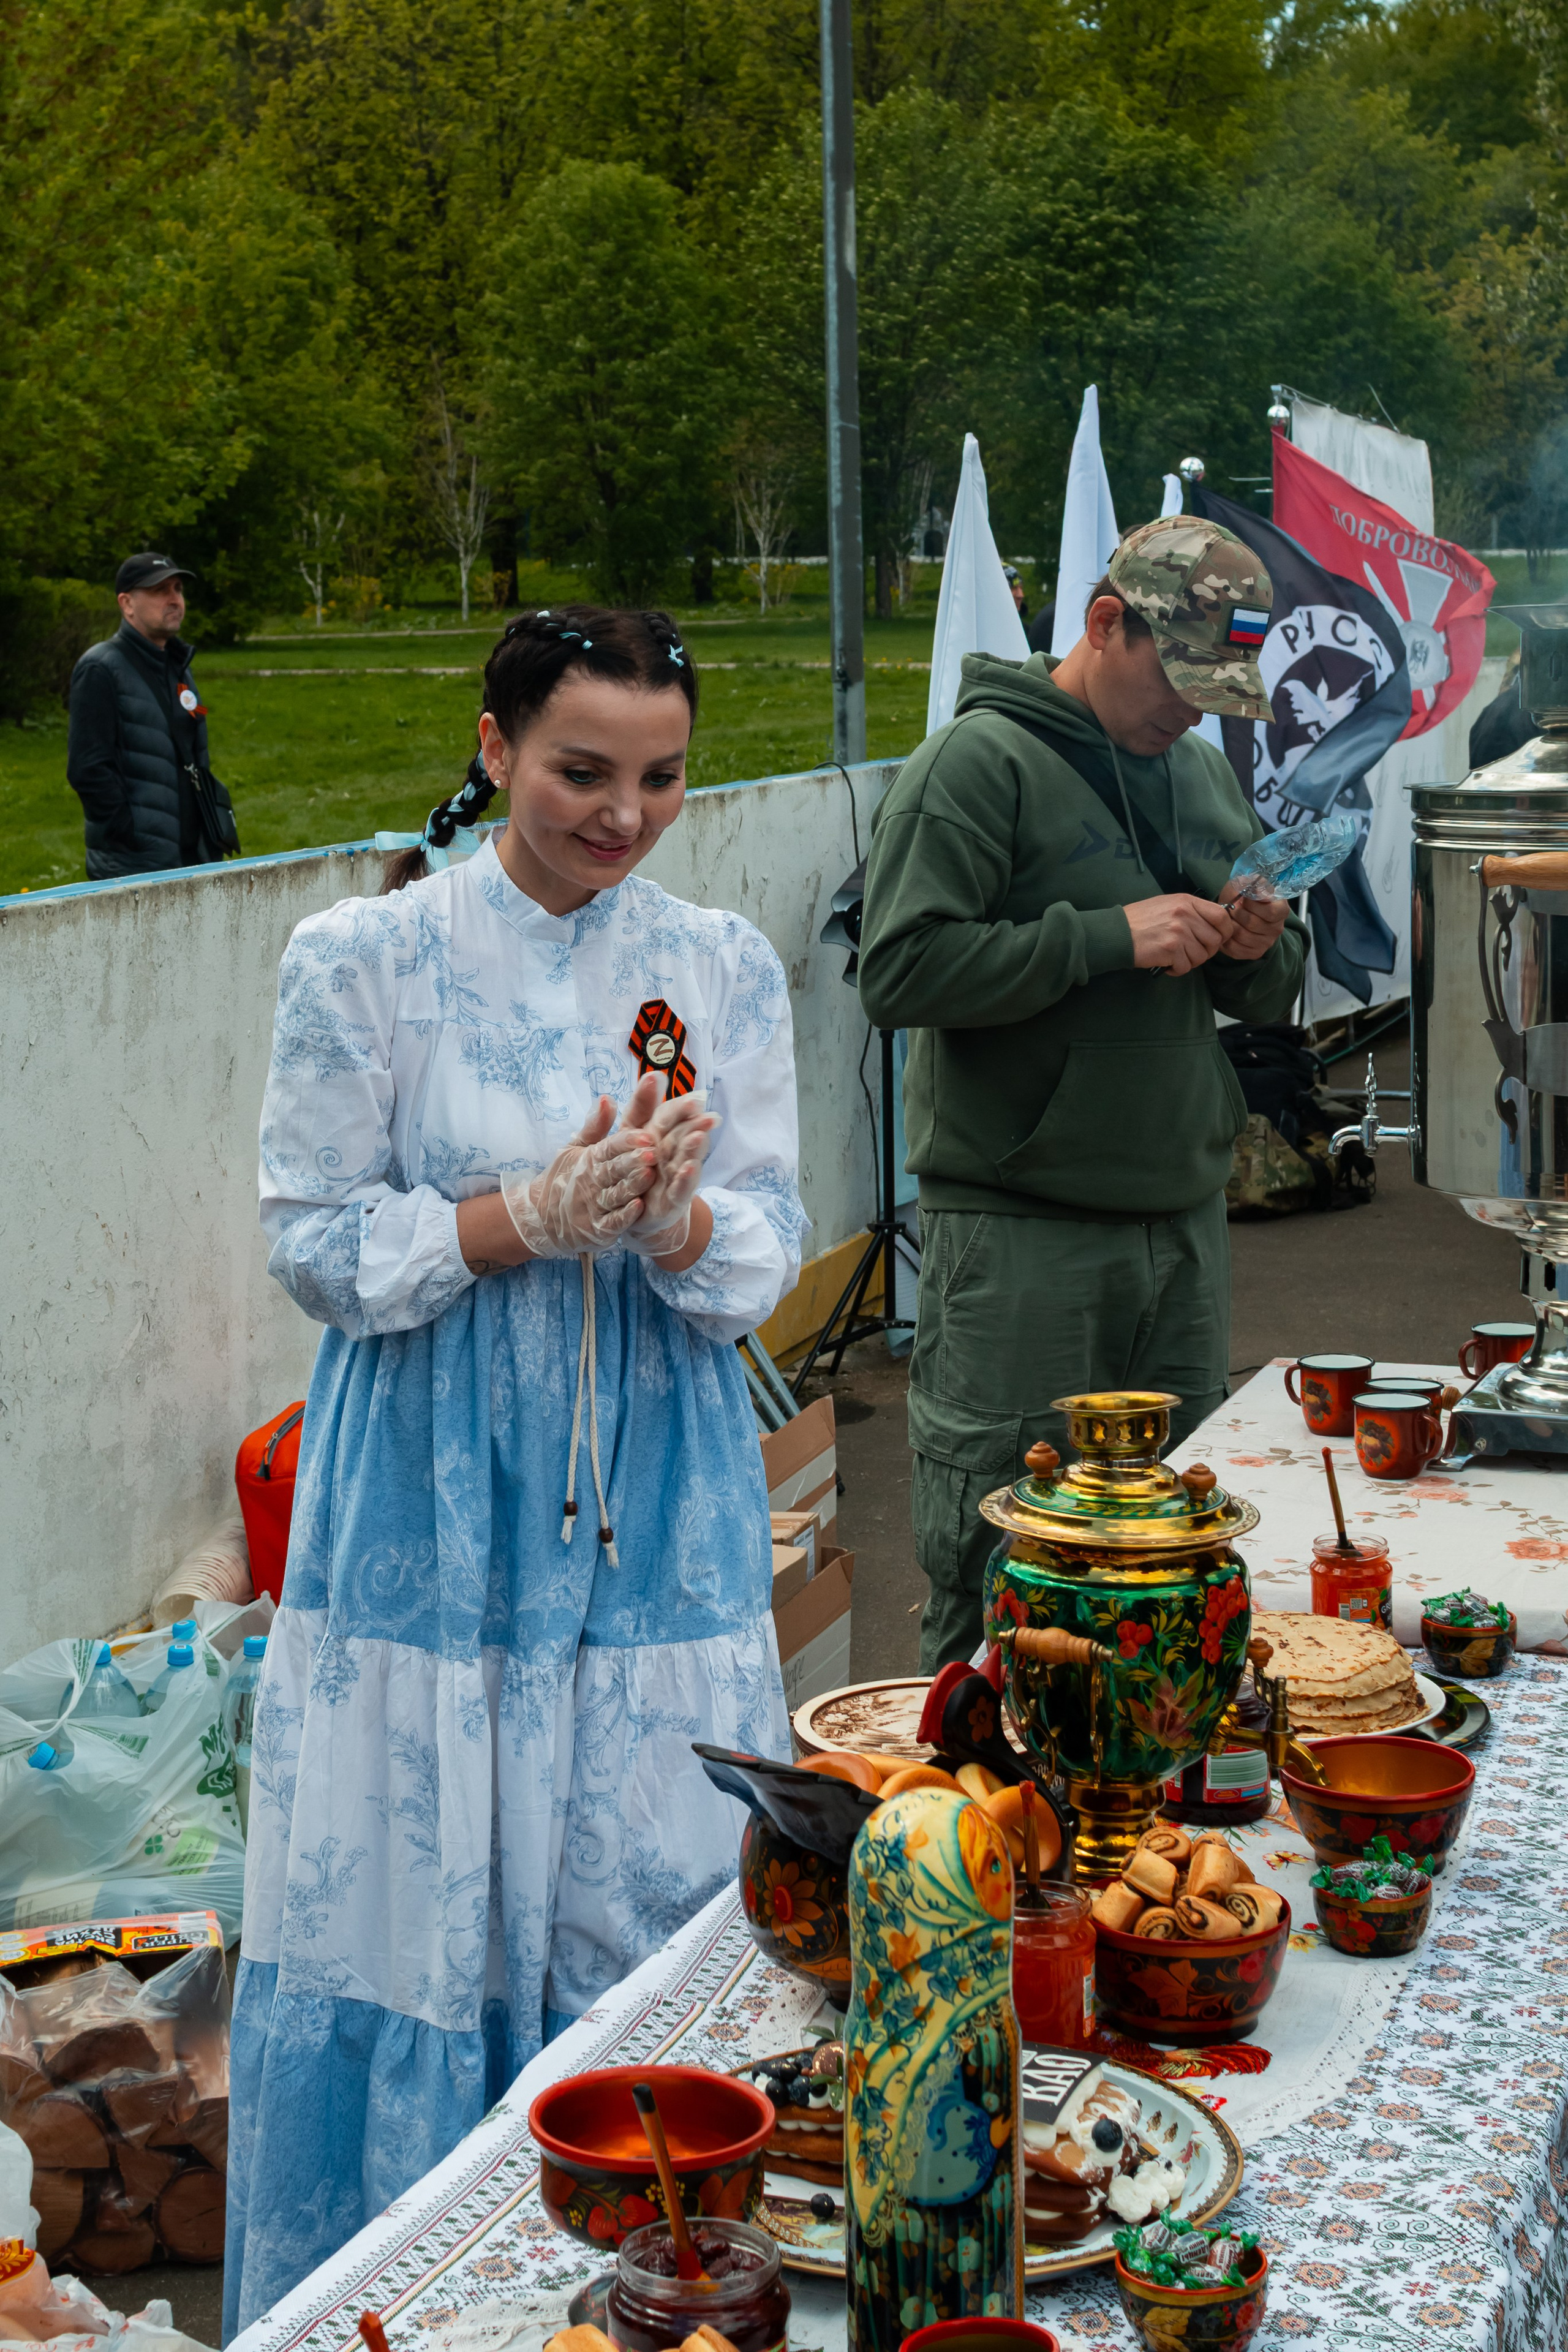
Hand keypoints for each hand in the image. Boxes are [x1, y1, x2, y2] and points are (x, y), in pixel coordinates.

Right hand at [498, 1096, 657, 1257]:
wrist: (542, 1218)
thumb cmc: (564, 1178)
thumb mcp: (575, 1148)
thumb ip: (595, 1126)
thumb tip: (608, 1098)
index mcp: (589, 1159)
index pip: (608, 1148)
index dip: (626, 1142)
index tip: (645, 1134)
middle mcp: (591, 1181)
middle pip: (613, 1170)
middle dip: (632, 1161)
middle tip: (652, 1152)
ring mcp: (594, 1206)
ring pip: (616, 1195)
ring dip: (632, 1186)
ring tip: (649, 1175)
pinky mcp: (597, 1229)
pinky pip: (612, 1221)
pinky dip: (624, 1215)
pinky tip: (638, 1206)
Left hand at [621, 1087, 720, 1258]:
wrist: (635, 1210)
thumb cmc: (630, 1166)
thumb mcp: (625, 1134)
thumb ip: (638, 1107)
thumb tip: (653, 1073)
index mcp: (657, 1133)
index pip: (670, 1115)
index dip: (680, 1107)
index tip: (693, 1097)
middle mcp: (669, 1153)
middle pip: (682, 1135)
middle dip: (694, 1124)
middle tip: (706, 1113)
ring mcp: (673, 1176)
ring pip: (684, 1159)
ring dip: (693, 1149)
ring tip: (700, 1136)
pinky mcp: (672, 1200)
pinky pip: (678, 1189)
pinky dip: (684, 1180)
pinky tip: (689, 1169)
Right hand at [1124, 893, 1234, 976]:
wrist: (1117, 933)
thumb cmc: (1140, 920)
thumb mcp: (1168, 904)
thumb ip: (1191, 911)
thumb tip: (1213, 925)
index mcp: (1187, 901)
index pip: (1221, 916)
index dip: (1225, 931)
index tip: (1217, 939)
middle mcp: (1185, 915)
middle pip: (1214, 941)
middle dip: (1205, 951)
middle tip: (1189, 952)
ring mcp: (1179, 932)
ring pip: (1201, 956)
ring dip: (1189, 962)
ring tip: (1174, 957)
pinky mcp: (1171, 949)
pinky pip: (1186, 967)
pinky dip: (1176, 970)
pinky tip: (1165, 963)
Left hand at [1218, 879, 1289, 960]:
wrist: (1238, 910)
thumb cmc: (1244, 896)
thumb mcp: (1247, 883)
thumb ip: (1251, 883)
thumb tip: (1254, 890)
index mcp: (1281, 910)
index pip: (1270, 912)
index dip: (1252, 904)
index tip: (1243, 897)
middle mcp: (1277, 928)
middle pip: (1253, 924)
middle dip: (1237, 913)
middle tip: (1232, 907)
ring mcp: (1266, 943)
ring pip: (1242, 936)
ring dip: (1230, 924)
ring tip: (1229, 917)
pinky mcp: (1254, 953)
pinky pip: (1235, 948)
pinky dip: (1226, 938)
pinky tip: (1227, 929)